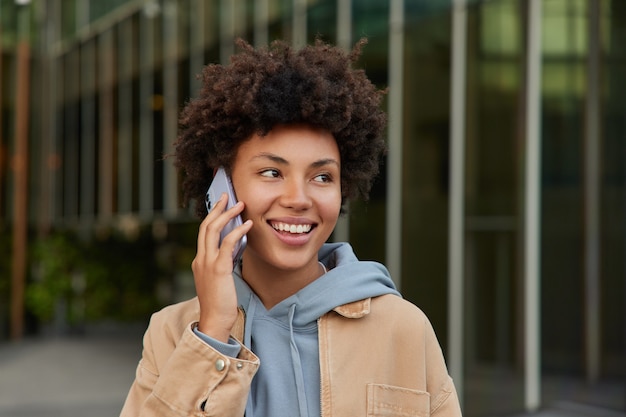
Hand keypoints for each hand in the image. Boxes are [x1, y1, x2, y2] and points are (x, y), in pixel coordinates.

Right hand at [192, 193, 252, 342]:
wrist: (215, 321)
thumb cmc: (220, 303)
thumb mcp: (220, 279)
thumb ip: (224, 262)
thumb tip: (237, 246)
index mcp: (200, 261)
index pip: (204, 233)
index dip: (213, 216)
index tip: (222, 205)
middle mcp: (201, 259)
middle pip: (206, 226)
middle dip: (217, 208)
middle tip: (227, 195)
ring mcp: (207, 263)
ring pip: (213, 230)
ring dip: (227, 215)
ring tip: (240, 205)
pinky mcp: (218, 269)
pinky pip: (227, 244)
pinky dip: (237, 231)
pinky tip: (248, 224)